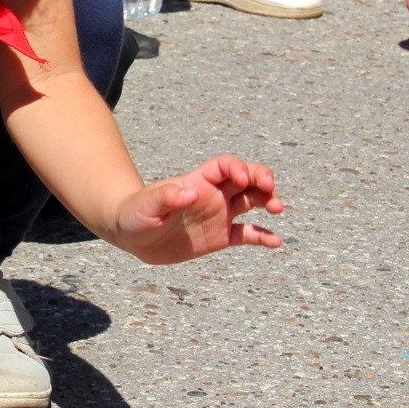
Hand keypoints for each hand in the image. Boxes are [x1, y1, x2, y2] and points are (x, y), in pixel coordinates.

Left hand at [110, 155, 282, 264]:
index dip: (238, 168)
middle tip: (270, 190)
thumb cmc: (136, 214)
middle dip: (261, 180)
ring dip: (267, 201)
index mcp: (198, 182)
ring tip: (276, 208)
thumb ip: (166, 196)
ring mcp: (218, 215)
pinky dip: (262, 236)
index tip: (242, 179)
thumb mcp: (146, 205)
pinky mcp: (220, 237)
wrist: (132, 235)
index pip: (225, 166)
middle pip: (246, 179)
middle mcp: (213, 195)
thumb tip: (190, 192)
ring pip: (251, 202)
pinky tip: (275, 241)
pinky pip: (247, 234)